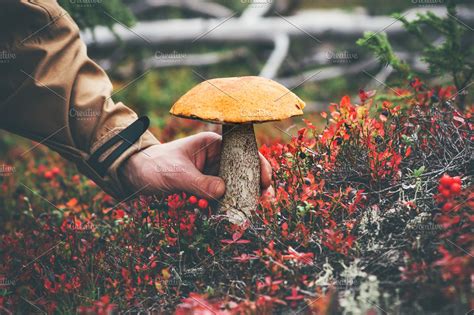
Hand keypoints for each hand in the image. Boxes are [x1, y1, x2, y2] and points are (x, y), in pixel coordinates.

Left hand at [119, 132, 272, 199]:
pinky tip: (233, 218)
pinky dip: (228, 207)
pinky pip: (223, 197)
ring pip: (236, 186)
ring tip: (250, 214)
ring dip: (242, 199)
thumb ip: (199, 183)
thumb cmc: (155, 166)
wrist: (136, 174)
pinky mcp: (207, 187)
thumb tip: (223, 191)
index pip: (244, 152)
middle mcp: (218, 158)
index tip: (265, 183)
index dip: (259, 165)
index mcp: (214, 144)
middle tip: (263, 203)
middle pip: (245, 171)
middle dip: (255, 186)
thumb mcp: (176, 174)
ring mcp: (213, 173)